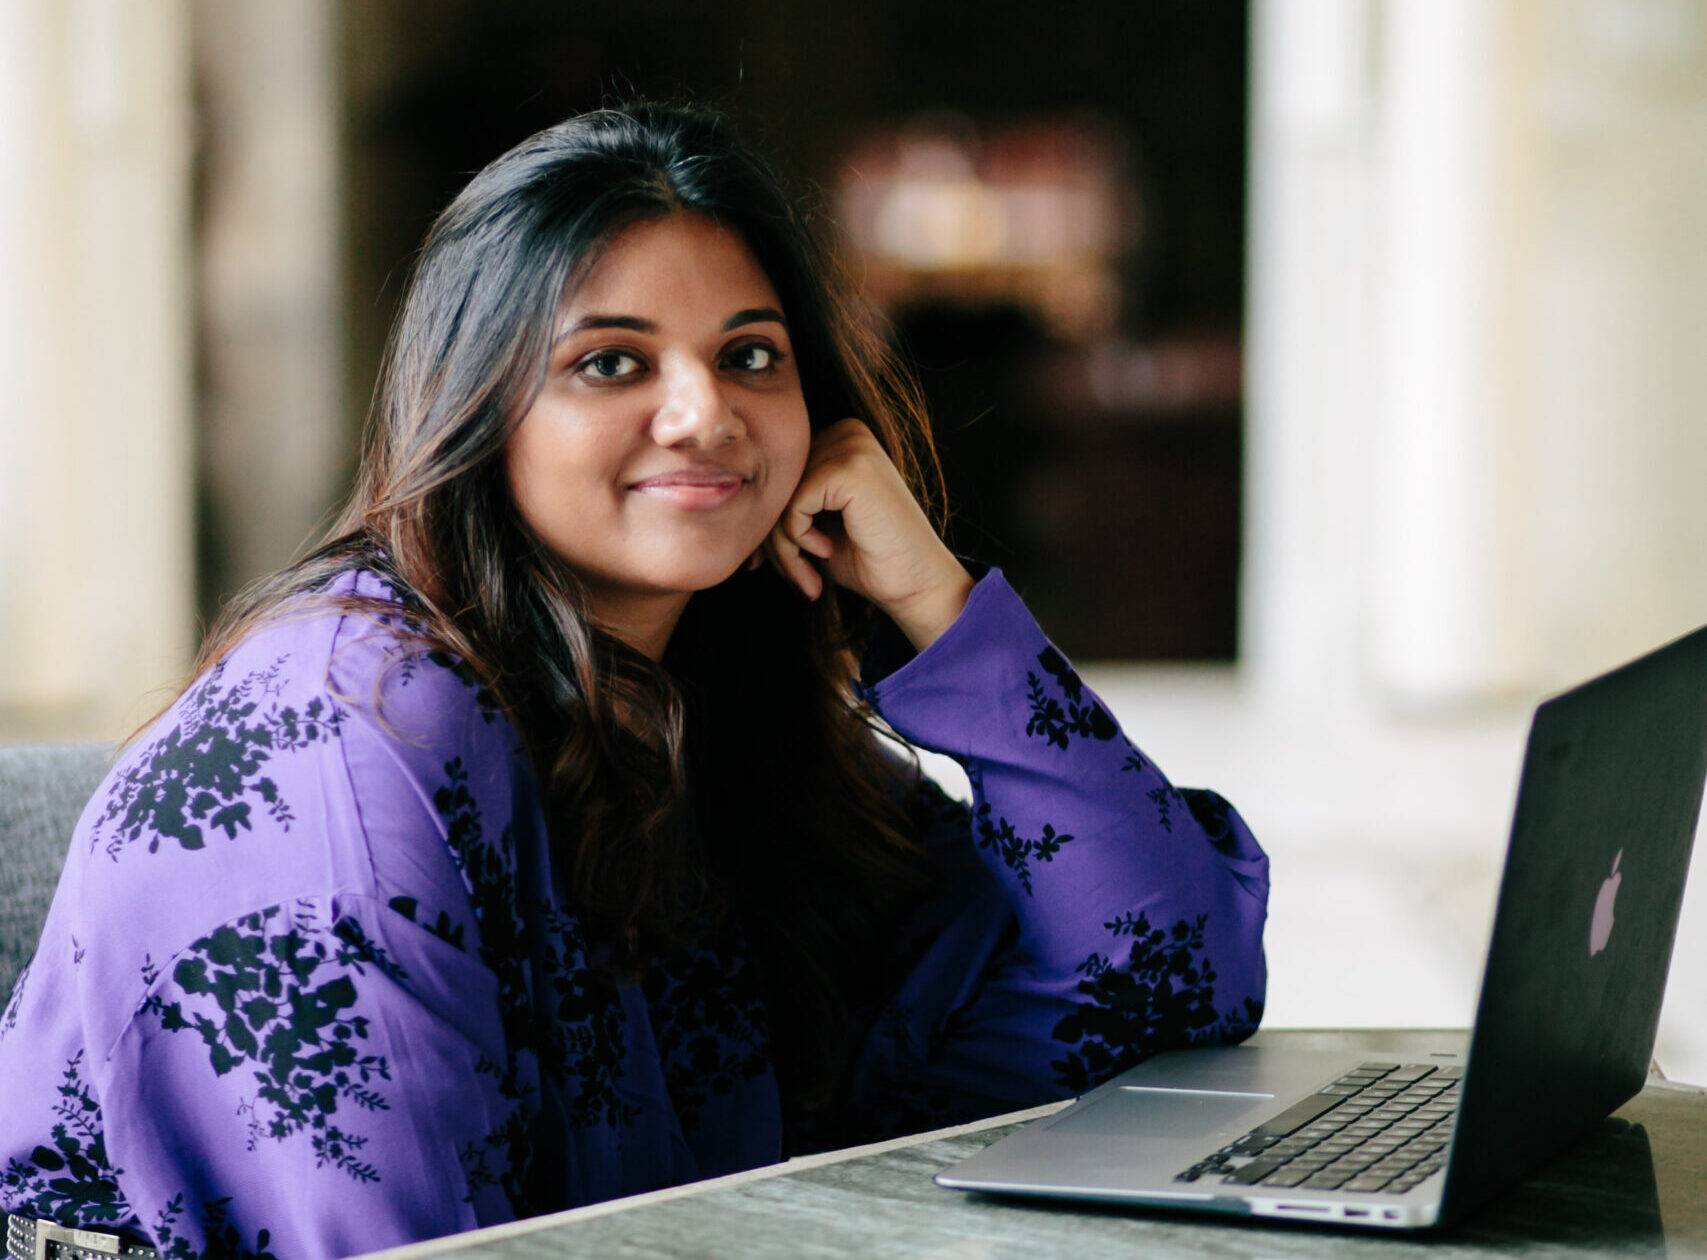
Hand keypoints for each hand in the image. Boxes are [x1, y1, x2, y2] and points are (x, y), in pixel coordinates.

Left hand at [765, 418, 972, 650]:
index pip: (779, 473)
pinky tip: (826, 552)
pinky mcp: (850, 467)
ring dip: (785, 546)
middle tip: (796, 577)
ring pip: (779, 495)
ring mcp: (851, 445)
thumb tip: (723, 499)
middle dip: (775, 538)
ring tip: (808, 575)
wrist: (916, 584)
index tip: (778, 564)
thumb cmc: (868, 559)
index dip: (771, 522)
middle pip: (776, 482)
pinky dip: (799, 537)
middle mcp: (846, 431)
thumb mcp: (815, 523)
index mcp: (839, 437)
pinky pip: (793, 503)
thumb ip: (782, 503)